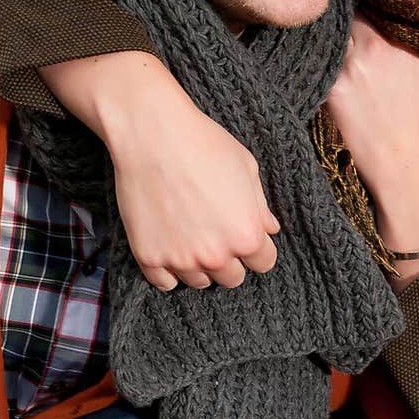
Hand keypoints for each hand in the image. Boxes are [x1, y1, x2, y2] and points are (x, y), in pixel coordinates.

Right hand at [41, 52, 279, 290]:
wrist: (152, 135)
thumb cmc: (204, 145)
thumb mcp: (246, 169)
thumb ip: (260, 206)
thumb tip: (270, 228)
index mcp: (247, 235)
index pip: (264, 264)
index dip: (257, 250)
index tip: (245, 238)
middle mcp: (216, 255)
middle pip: (232, 279)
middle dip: (229, 261)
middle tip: (216, 237)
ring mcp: (181, 259)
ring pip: (199, 283)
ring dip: (199, 267)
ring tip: (191, 240)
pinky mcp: (149, 257)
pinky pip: (165, 283)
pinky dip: (168, 272)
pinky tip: (170, 251)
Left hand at [326, 17, 418, 206]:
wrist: (410, 166)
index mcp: (408, 37)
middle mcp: (377, 45)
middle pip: (354, 8)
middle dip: (354, 9)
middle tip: (352, 10)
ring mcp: (351, 66)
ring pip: (335, 30)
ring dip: (336, 29)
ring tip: (335, 30)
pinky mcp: (333, 87)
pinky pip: (321, 58)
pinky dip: (322, 54)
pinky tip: (320, 54)